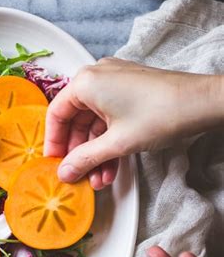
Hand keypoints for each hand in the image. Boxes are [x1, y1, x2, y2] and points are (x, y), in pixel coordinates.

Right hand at [44, 57, 222, 188]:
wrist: (202, 103)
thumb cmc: (162, 113)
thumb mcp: (117, 143)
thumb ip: (85, 158)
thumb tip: (65, 171)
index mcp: (86, 82)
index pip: (57, 113)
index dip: (54, 142)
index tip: (54, 163)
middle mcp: (97, 78)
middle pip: (76, 119)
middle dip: (79, 152)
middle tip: (77, 175)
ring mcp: (115, 83)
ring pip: (94, 122)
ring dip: (95, 152)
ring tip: (99, 178)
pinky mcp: (130, 91)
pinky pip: (110, 118)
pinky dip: (109, 142)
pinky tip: (112, 166)